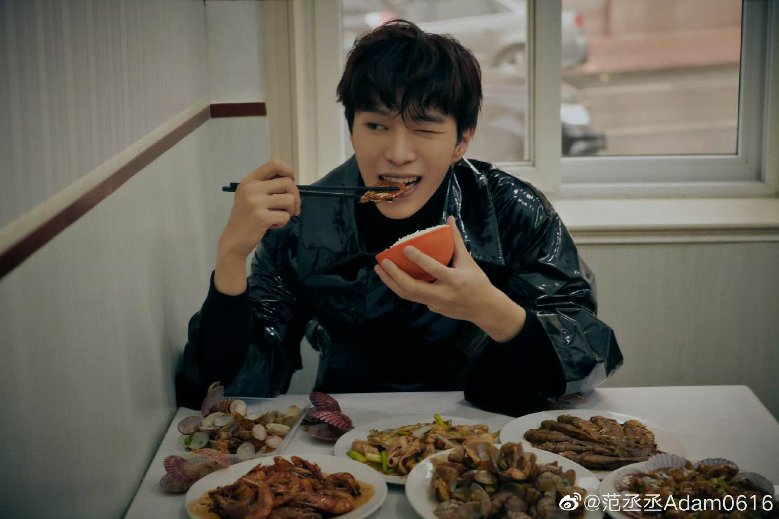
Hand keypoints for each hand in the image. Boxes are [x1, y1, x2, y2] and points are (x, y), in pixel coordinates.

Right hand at [215, 160, 299, 294]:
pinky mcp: (261, 217)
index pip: (274, 164)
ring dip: (290, 210)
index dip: (288, 171)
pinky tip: (272, 225)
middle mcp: (252, 188)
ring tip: (280, 216)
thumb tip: (291, 180)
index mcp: (249, 180)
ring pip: (290, 199)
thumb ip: (266, 185)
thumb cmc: (246, 217)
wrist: (234, 240)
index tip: (291, 182)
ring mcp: (256, 202)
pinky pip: (285, 216)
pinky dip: (283, 222)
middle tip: (292, 208)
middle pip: (288, 183)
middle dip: (296, 196)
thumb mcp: (250, 195)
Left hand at [374, 216, 526, 341]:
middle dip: (395, 275)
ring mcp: (435, 304)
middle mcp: (442, 294)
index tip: (405, 248)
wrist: (484, 309)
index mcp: (454, 280)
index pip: (433, 269)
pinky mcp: (432, 308)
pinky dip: (401, 286)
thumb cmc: (477, 282)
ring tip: (379, 270)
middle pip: (412, 288)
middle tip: (383, 262)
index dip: (419, 259)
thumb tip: (449, 219)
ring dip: (391, 282)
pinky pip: (414, 297)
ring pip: (408, 295)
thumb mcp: (468, 261)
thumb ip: (456, 241)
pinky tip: (392, 276)